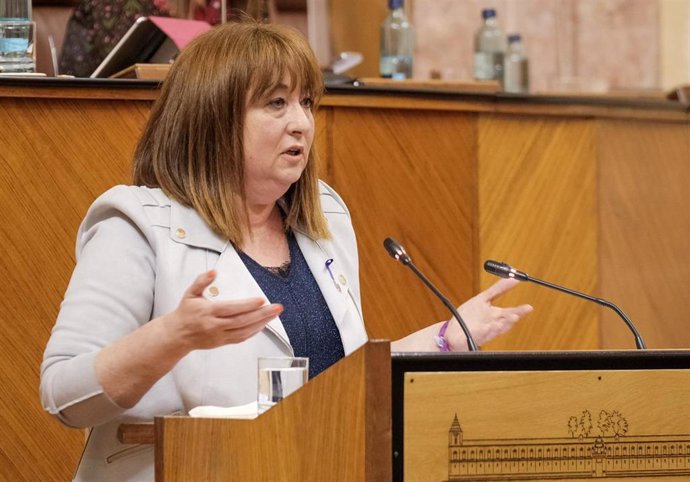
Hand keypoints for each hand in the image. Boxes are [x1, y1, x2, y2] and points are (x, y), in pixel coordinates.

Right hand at [163, 270, 282, 350]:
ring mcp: (220, 335)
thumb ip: (201, 281)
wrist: (177, 335)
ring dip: (262, 323)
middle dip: (262, 314)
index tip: (261, 300)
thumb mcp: (190, 294)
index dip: (247, 305)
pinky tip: (263, 324)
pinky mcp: (223, 342)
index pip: (231, 308)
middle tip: (277, 308)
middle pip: (242, 321)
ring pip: (244, 331)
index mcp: (208, 312)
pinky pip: (241, 338)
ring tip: (274, 314)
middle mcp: (215, 325)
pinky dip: (254, 332)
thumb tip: (213, 271)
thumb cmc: (185, 313)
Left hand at [448, 278, 532, 349]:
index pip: (510, 313)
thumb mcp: (482, 299)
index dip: (520, 311)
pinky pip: (478, 334)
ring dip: (499, 325)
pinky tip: (486, 327)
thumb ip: (498, 289)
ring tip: (505, 320)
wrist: (454, 332)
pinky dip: (483, 331)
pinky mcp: (472, 336)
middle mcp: (491, 324)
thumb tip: (512, 278)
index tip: (529, 307)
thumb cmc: (469, 317)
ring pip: (494, 329)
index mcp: (495, 316)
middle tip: (517, 315)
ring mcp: (482, 331)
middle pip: (504, 322)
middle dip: (511, 319)